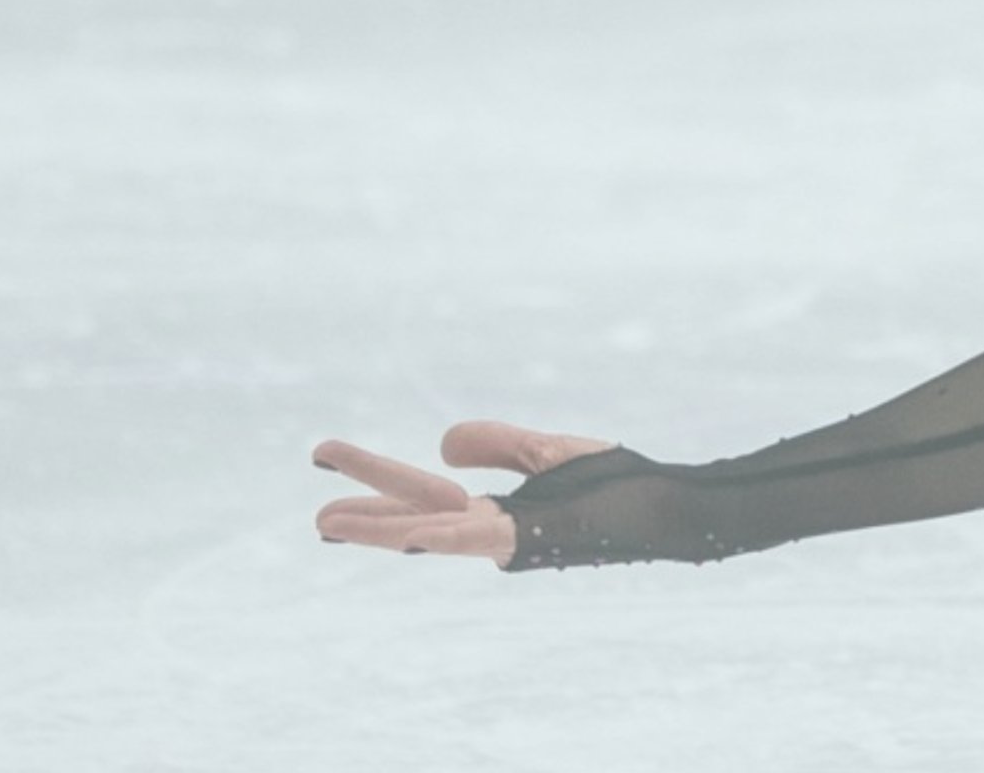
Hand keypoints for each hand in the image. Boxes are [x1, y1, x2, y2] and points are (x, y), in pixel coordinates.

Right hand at [312, 420, 614, 567]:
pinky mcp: (529, 539)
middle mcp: (492, 531)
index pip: (421, 496)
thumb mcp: (546, 451)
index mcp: (493, 512)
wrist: (669, 507)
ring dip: (377, 528)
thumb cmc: (619, 486)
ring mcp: (507, 540)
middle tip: (314, 495)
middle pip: (413, 514)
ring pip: (428, 532)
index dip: (376, 481)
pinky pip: (474, 537)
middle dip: (363, 507)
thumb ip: (496, 444)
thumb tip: (440, 445)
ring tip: (326, 521)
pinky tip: (406, 534)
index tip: (328, 461)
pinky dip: (438, 533)